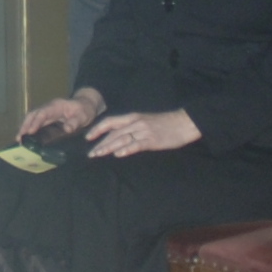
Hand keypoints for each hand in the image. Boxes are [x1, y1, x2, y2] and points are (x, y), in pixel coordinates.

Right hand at [19, 88, 102, 139]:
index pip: (42, 113)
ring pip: (32, 117)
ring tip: (19, 139)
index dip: (35, 122)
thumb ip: (75, 122)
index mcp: (56, 106)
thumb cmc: (84, 110)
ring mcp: (47, 112)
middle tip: (19, 137)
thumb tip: (66, 129)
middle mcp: (48, 107)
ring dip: (24, 127)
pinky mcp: (47, 117)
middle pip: (33, 114)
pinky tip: (26, 137)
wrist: (86, 104)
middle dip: (25, 125)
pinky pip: (35, 121)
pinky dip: (29, 128)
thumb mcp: (83, 116)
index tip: (29, 132)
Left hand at [87, 106, 201, 157]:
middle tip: (91, 153)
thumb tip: (118, 137)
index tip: (88, 137)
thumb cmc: (165, 123)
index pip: (110, 121)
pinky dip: (126, 149)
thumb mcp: (145, 121)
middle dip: (100, 143)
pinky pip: (136, 145)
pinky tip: (118, 154)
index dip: (98, 129)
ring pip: (122, 138)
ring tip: (98, 154)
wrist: (184, 122)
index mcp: (133, 117)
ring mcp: (144, 131)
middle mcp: (136, 122)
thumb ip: (132, 127)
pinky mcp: (152, 140)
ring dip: (108, 147)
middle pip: (113, 132)